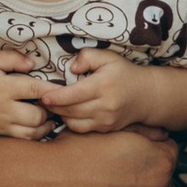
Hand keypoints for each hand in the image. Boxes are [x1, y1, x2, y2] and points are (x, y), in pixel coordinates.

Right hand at [0, 48, 53, 136]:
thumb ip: (12, 58)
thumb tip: (33, 64)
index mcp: (3, 87)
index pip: (37, 90)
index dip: (54, 90)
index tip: (66, 86)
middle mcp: (3, 109)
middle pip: (38, 116)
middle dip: (51, 109)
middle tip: (57, 101)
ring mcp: (0, 124)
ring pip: (33, 132)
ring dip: (46, 124)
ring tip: (52, 113)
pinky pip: (22, 139)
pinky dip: (35, 134)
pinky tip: (40, 124)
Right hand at [9, 125, 177, 186]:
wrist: (43, 186)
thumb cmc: (73, 152)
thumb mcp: (109, 130)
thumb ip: (141, 131)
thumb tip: (159, 134)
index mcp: (159, 158)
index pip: (168, 150)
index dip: (149, 148)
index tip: (131, 151)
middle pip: (162, 175)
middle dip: (147, 170)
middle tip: (119, 169)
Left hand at [28, 49, 148, 138]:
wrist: (146, 96)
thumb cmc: (123, 73)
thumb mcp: (108, 57)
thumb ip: (87, 56)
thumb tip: (71, 69)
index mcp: (104, 86)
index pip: (75, 95)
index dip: (56, 97)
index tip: (42, 96)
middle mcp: (105, 106)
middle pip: (71, 110)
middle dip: (53, 107)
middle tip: (40, 100)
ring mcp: (106, 120)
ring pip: (74, 122)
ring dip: (60, 115)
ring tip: (51, 106)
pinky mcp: (105, 129)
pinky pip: (81, 129)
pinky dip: (70, 122)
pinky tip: (66, 112)